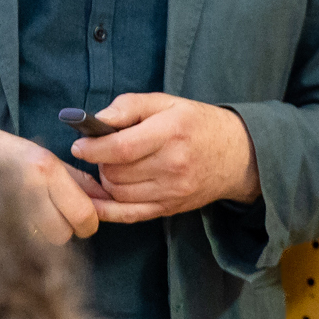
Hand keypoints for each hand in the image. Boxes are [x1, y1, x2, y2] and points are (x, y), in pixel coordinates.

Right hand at [0, 118, 103, 242]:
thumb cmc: (11, 154)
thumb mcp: (49, 159)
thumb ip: (80, 182)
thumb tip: (106, 201)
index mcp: (46, 170)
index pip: (83, 215)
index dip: (89, 224)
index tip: (85, 220)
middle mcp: (29, 189)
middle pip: (63, 235)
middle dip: (67, 230)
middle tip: (59, 217)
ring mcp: (9, 206)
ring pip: (44, 242)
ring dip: (46, 234)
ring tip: (37, 216)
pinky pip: (24, 242)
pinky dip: (28, 236)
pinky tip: (22, 220)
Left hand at [67, 93, 261, 222]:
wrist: (238, 156)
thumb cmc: (199, 125)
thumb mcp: (168, 102)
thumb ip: (130, 106)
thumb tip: (97, 119)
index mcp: (172, 132)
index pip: (121, 148)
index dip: (93, 148)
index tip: (79, 145)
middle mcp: (173, 165)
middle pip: (117, 173)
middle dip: (100, 163)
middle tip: (103, 152)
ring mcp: (172, 191)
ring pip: (118, 194)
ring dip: (106, 182)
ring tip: (113, 167)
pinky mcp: (170, 208)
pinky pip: (129, 215)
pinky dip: (107, 209)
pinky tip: (98, 198)